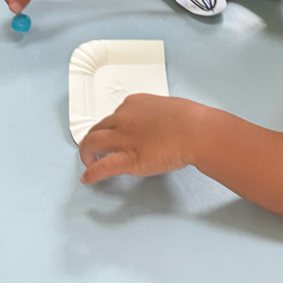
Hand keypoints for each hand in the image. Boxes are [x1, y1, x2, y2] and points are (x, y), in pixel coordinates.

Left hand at [78, 93, 204, 183]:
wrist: (196, 131)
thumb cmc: (190, 120)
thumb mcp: (167, 109)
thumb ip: (154, 117)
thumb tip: (154, 127)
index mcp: (133, 104)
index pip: (115, 116)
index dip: (113, 127)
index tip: (115, 135)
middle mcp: (123, 118)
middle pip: (98, 128)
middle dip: (94, 139)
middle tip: (94, 149)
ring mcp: (123, 137)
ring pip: (92, 142)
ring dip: (86, 153)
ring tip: (88, 161)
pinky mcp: (128, 158)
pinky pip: (103, 166)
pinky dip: (91, 173)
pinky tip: (87, 178)